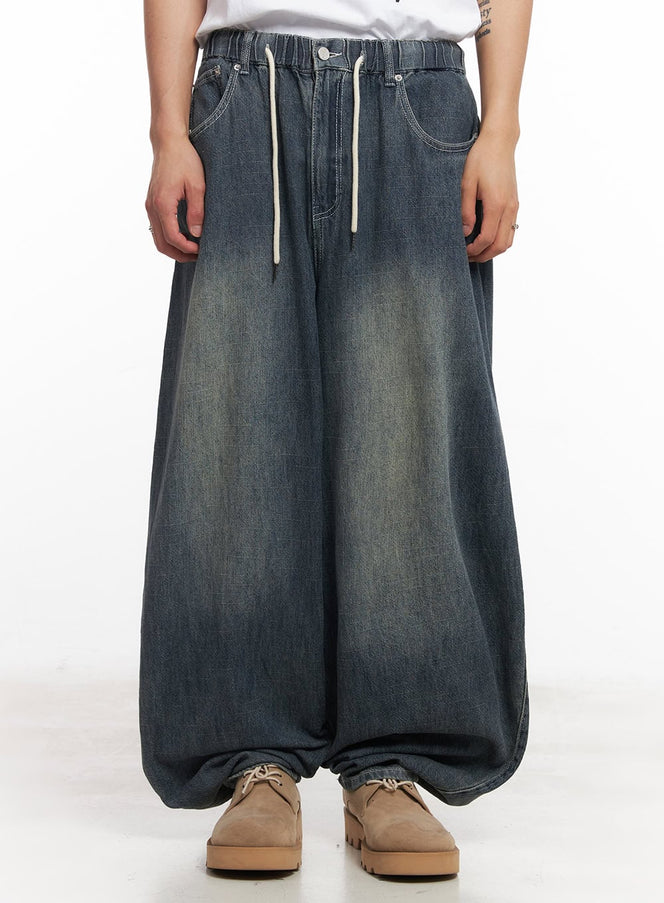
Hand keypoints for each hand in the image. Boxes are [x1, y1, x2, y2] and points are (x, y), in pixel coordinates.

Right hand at [145, 138, 205, 261]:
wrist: (168, 143)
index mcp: (162, 204)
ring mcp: (150, 206)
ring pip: (158, 238)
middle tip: (198, 257)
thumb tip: (197, 234)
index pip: (173, 237)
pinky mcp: (152, 203)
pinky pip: (157, 228)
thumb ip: (197, 211)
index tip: (202, 251)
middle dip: (179, 254)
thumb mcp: (197, 185)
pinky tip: (185, 236)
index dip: (187, 249)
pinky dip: (169, 237)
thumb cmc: (184, 160)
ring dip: (174, 248)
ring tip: (192, 249)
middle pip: (161, 244)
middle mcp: (152, 207)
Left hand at [461, 128, 518, 262]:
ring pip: (508, 240)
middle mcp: (509, 208)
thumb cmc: (481, 158)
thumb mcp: (466, 183)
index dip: (473, 250)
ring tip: (476, 250)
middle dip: (484, 256)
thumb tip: (465, 233)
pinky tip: (485, 238)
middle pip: (501, 245)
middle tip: (467, 257)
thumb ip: (466, 210)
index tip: (461, 252)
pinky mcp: (515, 203)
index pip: (487, 239)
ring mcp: (514, 206)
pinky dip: (500, 240)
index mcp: (497, 204)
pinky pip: (511, 230)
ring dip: (493, 250)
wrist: (499, 142)